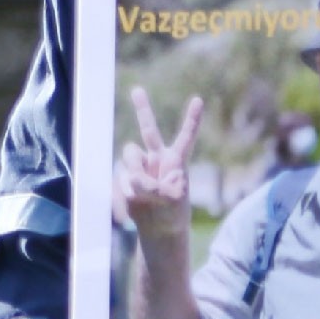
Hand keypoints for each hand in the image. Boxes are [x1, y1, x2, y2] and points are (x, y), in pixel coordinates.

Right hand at [116, 90, 202, 242]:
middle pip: (149, 130)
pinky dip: (127, 190)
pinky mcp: (127, 178)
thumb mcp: (170, 201)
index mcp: (177, 161)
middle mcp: (158, 159)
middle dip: (142, 109)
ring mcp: (141, 168)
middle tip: (137, 89)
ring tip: (145, 194)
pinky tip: (136, 201)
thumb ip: (153, 187)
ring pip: (129, 156)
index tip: (198, 100)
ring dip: (134, 173)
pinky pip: (121, 177)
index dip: (191, 119)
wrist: (158, 229)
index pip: (186, 136)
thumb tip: (132, 179)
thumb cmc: (172, 215)